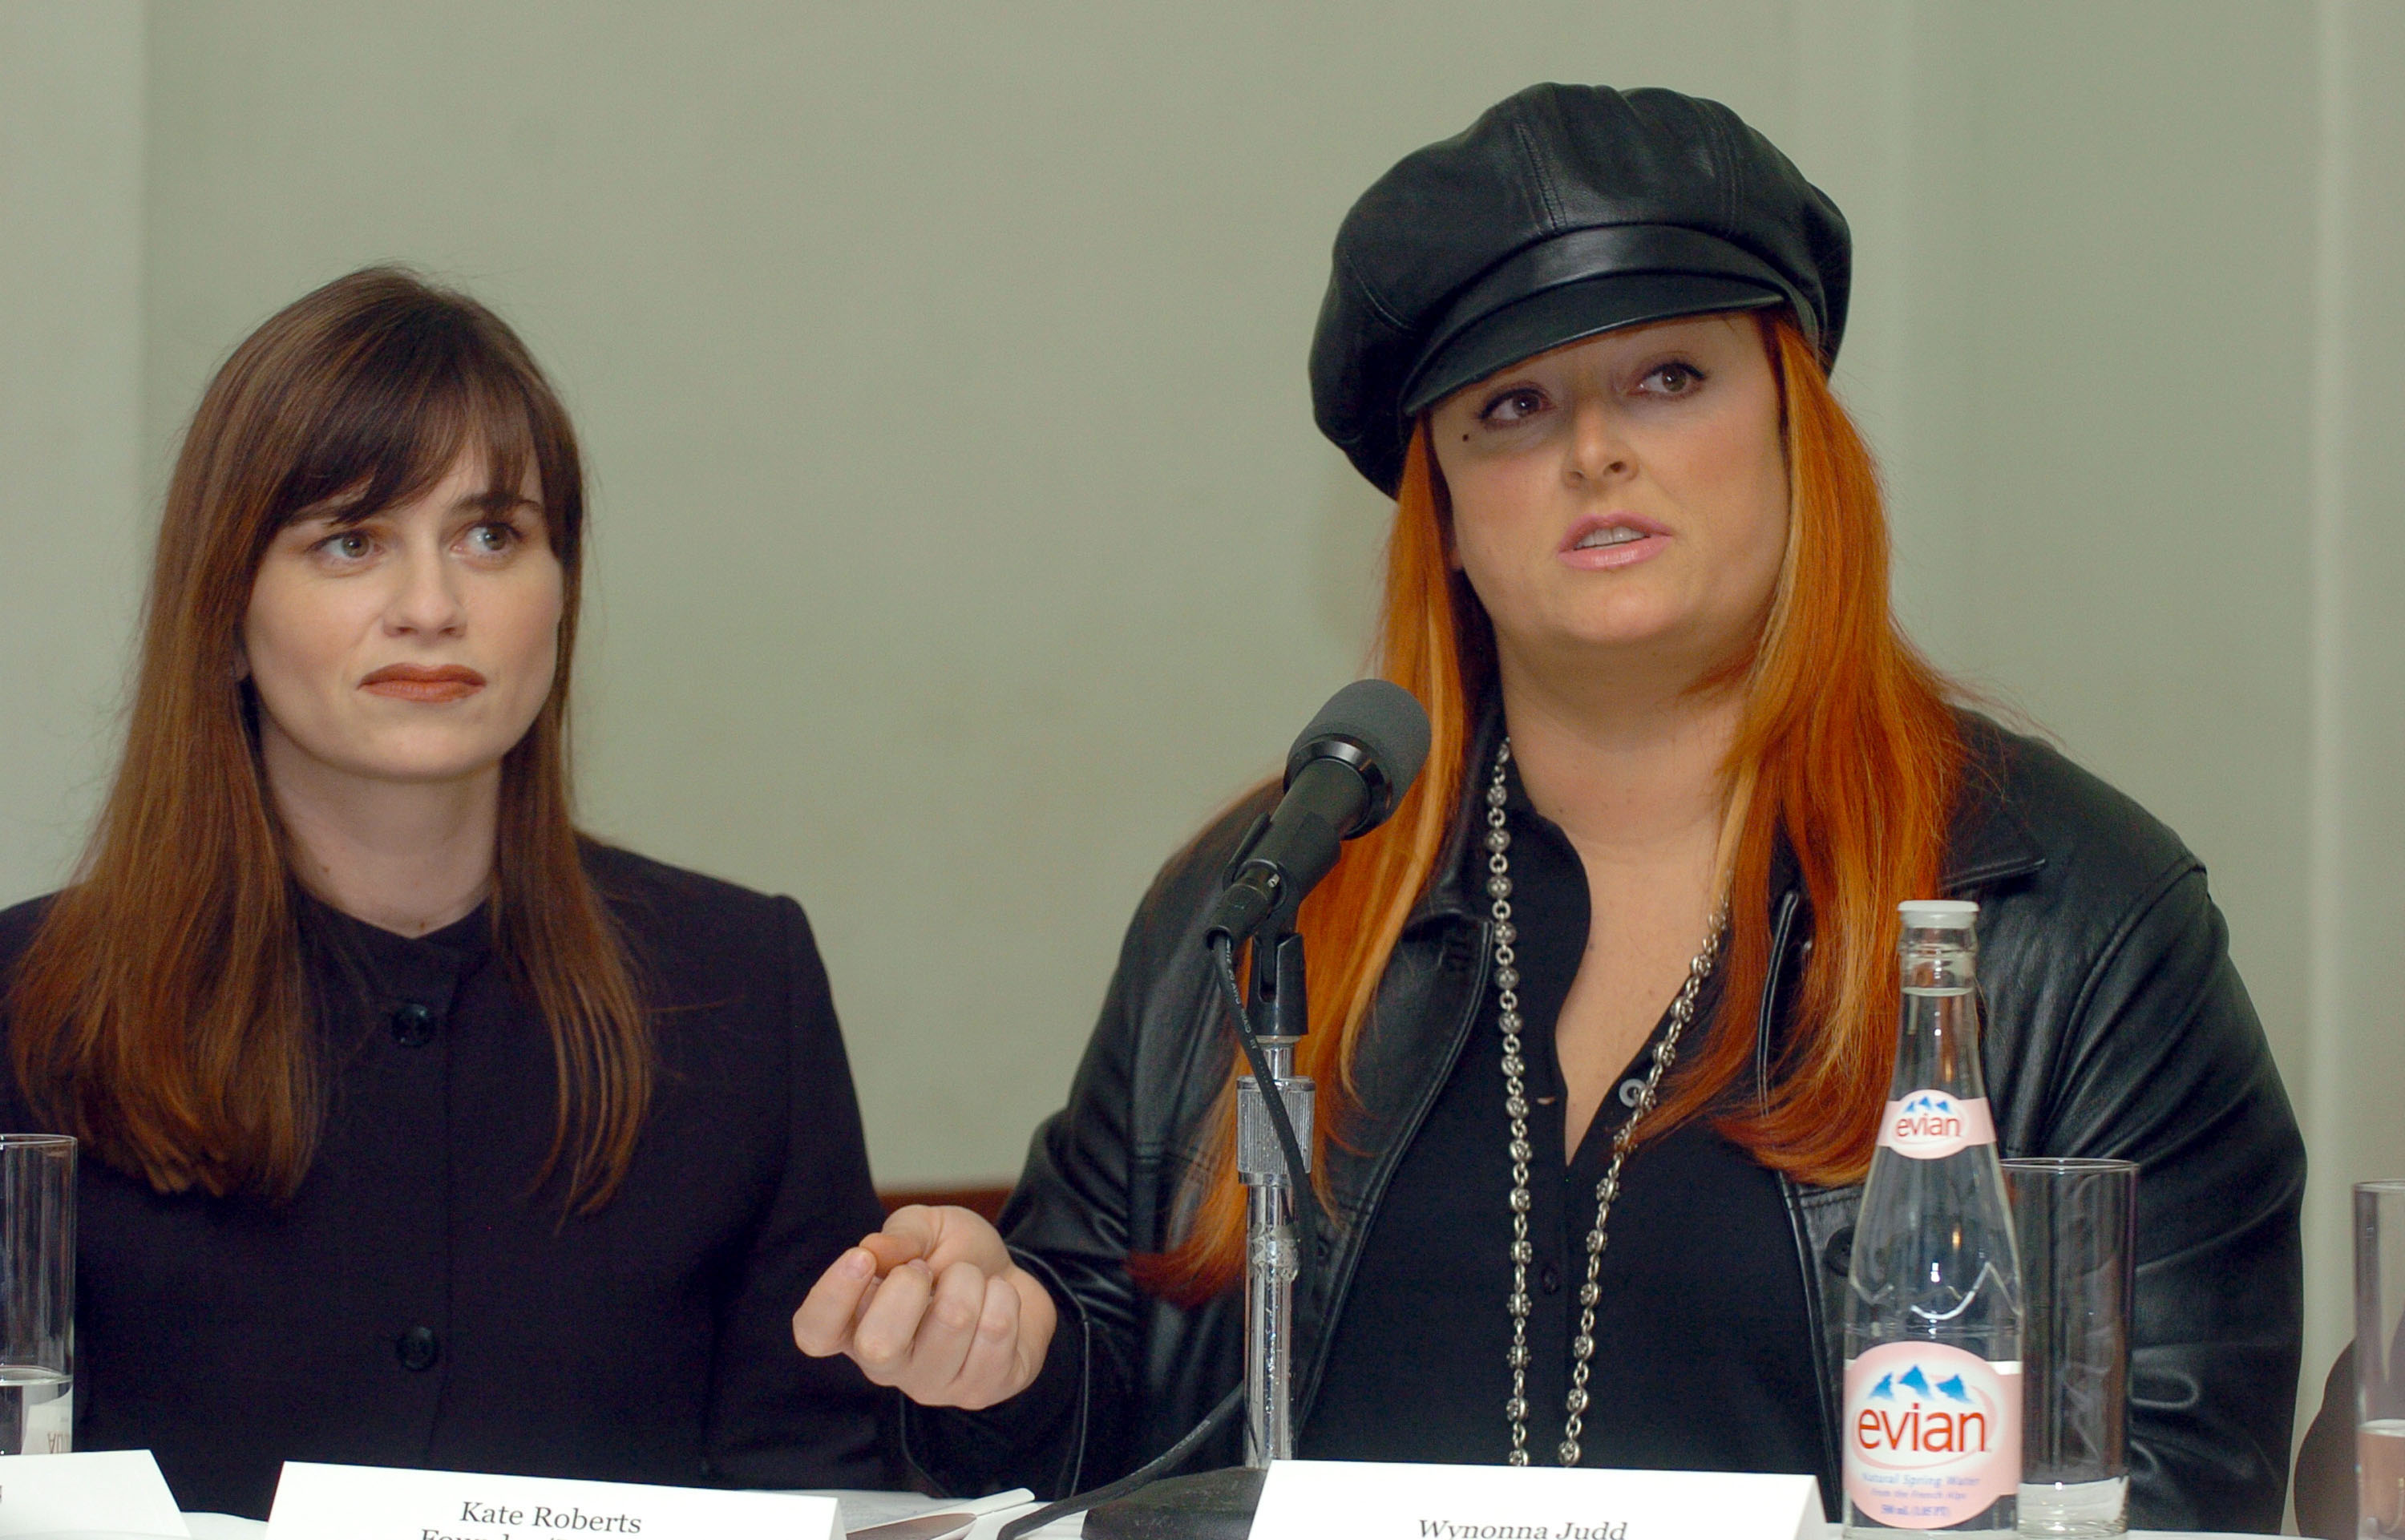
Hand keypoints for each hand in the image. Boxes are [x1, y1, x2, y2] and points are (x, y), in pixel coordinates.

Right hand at [794, 1204, 1057, 1409]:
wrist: (1012, 1278)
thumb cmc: (955, 1257)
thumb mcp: (927, 1230)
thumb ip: (901, 1235)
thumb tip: (874, 1249)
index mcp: (856, 1323)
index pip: (815, 1333)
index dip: (831, 1297)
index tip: (862, 1259)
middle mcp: (887, 1365)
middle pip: (878, 1346)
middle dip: (910, 1287)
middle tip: (925, 1269)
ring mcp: (933, 1385)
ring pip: (952, 1324)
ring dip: (969, 1281)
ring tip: (970, 1279)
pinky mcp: (981, 1391)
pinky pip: (997, 1331)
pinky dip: (1004, 1296)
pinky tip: (996, 1302)